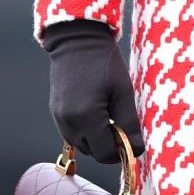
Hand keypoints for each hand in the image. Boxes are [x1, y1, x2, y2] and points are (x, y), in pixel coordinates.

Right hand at [41, 18, 144, 163]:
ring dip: (97, 139)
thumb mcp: (123, 91)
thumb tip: (137, 150)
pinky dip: (86, 130)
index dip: (121, 152)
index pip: (104, 154)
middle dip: (109, 145)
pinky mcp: (56, 112)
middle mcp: (69, 123)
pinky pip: (72, 133)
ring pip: (82, 144)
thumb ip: (130, 123)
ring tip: (109, 115)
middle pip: (93, 152)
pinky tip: (97, 111)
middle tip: (122, 124)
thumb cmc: (105, 63)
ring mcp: (59, 118)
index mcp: (86, 118)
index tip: (132, 139)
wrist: (78, 40)